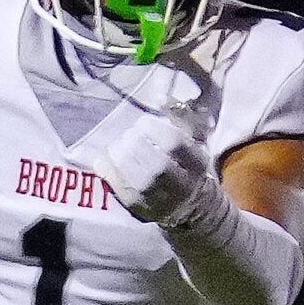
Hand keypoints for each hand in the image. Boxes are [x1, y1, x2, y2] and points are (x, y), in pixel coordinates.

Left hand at [90, 105, 216, 224]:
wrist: (189, 205)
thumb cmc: (188, 164)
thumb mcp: (193, 139)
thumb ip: (180, 115)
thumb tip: (160, 97)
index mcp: (196, 165)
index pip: (173, 143)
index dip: (153, 128)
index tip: (143, 123)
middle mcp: (180, 185)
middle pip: (154, 161)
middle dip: (135, 141)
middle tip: (130, 135)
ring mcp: (159, 199)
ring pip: (134, 175)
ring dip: (120, 153)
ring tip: (119, 146)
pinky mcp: (138, 207)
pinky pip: (118, 186)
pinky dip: (108, 169)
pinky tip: (108, 160)